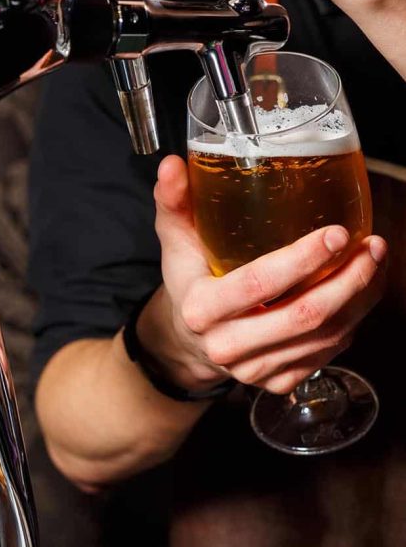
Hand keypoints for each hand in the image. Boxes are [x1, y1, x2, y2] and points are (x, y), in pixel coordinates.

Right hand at [138, 156, 386, 394]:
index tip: (337, 233)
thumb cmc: (189, 279)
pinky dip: (353, 321)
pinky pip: (327, 354)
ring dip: (361, 298)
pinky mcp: (277, 382)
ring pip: (323, 337)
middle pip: (303, 317)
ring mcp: (254, 370)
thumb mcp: (176, 239)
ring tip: (375, 260)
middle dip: (348, 280)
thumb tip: (171, 164)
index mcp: (201, 309)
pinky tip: (361, 291)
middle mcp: (226, 346)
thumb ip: (174, 200)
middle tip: (371, 246)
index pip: (258, 285)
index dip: (302, 260)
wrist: (188, 338)